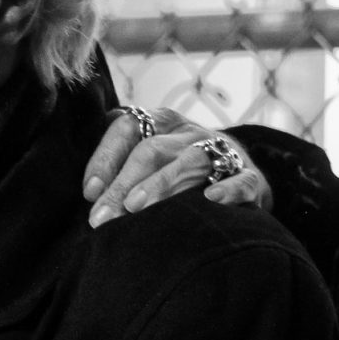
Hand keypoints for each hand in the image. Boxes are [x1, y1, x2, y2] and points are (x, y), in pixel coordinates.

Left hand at [83, 107, 270, 227]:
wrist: (236, 174)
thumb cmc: (176, 170)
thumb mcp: (148, 158)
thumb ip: (118, 164)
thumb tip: (89, 194)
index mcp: (160, 122)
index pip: (126, 127)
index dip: (105, 157)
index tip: (89, 192)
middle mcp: (188, 131)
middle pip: (152, 149)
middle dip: (123, 184)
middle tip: (102, 217)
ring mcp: (220, 150)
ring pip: (190, 160)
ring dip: (161, 184)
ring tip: (136, 207)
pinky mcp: (249, 174)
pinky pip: (242, 178)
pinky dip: (229, 188)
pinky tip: (211, 200)